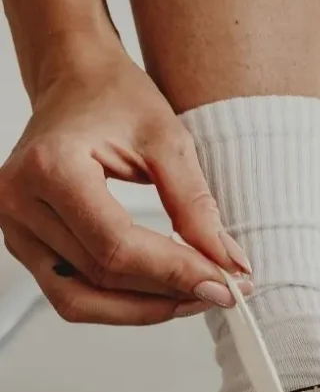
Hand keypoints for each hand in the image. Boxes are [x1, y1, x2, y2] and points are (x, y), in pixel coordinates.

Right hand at [0, 43, 251, 323]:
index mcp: (51, 167)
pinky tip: (162, 292)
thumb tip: (227, 264)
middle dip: (168, 292)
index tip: (223, 283)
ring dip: (145, 309)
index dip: (174, 272)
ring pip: (82, 300)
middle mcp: (20, 202)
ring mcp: (16, 228)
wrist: (76, 82)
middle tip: (221, 291)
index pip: (116, 245)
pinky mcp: (25, 245)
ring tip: (195, 296)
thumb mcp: (167, 141)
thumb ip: (196, 206)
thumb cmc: (115, 99)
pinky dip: (121, 302)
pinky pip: (73, 293)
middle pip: (101, 276)